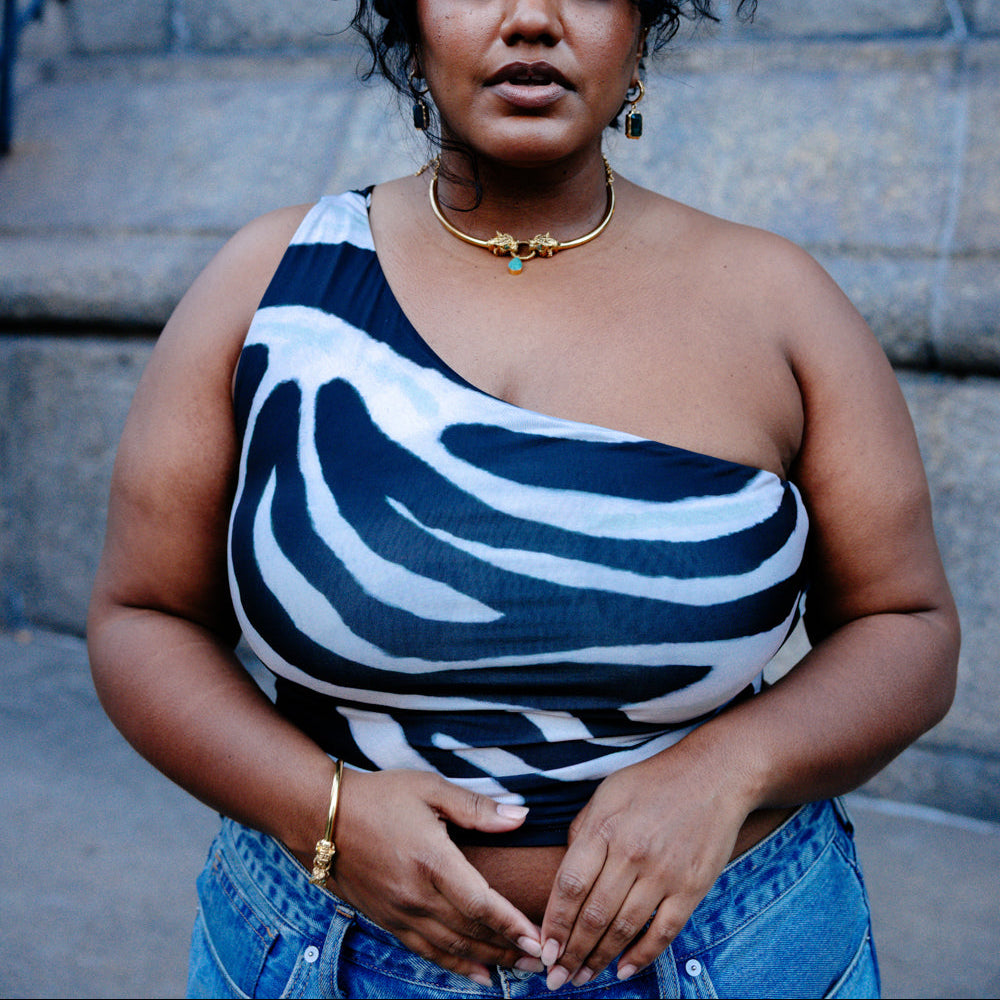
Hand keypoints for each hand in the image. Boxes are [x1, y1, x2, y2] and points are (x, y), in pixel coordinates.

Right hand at [326, 769, 542, 985]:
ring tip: (519, 968)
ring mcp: (399, 912)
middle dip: (508, 947)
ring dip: (488, 960)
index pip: (480, 902)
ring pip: (451, 947)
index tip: (538, 939)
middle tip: (542, 958)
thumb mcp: (429, 789)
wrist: (321, 818)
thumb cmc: (380, 796)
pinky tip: (479, 974)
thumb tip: (521, 815)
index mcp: (431, 859)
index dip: (511, 924)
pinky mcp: (387, 920)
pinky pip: (426, 951)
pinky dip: (455, 966)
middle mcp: (415, 894)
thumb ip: (476, 807)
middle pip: (470, 931)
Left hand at [538, 750, 748, 989]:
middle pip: (593, 915)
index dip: (554, 922)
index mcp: (604, 828)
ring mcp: (664, 872)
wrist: (714, 775)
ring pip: (624, 928)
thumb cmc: (653, 782)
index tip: (543, 948)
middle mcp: (631, 853)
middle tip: (556, 977)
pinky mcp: (692, 887)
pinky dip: (642, 956)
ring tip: (582, 978)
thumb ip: (583, 832)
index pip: (570, 885)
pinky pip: (663, 932)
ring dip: (599, 959)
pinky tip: (624, 969)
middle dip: (570, 952)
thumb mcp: (607, 794)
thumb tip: (565, 875)